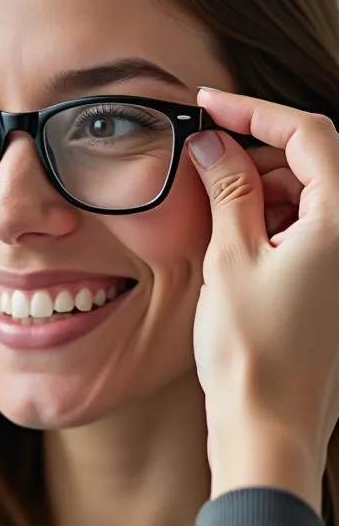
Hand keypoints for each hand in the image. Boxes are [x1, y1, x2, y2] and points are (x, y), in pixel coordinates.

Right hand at [188, 88, 338, 510]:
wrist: (269, 422)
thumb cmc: (253, 349)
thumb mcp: (231, 257)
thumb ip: (228, 189)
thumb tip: (212, 142)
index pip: (308, 134)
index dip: (253, 110)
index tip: (208, 102)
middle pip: (314, 163)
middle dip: (255, 154)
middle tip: (200, 159)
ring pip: (311, 195)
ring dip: (261, 189)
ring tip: (212, 207)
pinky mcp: (337, 285)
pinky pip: (311, 229)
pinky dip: (272, 221)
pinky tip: (234, 237)